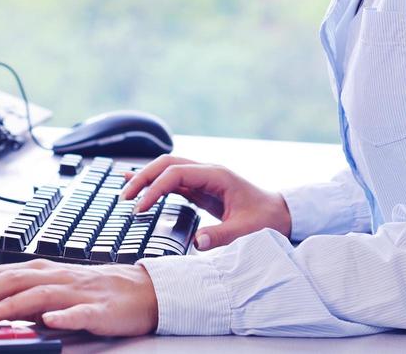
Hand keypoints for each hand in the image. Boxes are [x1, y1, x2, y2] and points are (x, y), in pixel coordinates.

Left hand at [0, 259, 156, 335]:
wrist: (138, 291)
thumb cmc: (90, 293)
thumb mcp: (48, 294)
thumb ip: (18, 300)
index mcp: (37, 271)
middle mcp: (51, 276)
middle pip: (6, 282)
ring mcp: (74, 291)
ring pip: (35, 295)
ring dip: (6, 307)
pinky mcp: (97, 308)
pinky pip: (78, 311)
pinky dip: (63, 316)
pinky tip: (50, 322)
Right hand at [121, 154, 290, 249]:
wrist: (280, 212)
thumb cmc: (266, 218)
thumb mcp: (247, 230)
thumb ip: (222, 235)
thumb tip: (198, 242)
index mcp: (216, 176)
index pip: (176, 174)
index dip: (155, 189)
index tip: (141, 208)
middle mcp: (207, 172)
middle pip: (167, 164)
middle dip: (144, 177)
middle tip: (126, 198)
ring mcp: (203, 178)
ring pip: (167, 169)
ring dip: (146, 178)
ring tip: (125, 192)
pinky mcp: (201, 188)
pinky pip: (173, 181)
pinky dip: (155, 183)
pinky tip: (138, 186)